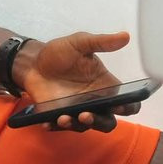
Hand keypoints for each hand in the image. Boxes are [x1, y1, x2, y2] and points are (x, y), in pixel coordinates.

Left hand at [18, 31, 132, 132]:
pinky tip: (47, 122)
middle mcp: (95, 102)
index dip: (129, 107)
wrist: (33, 61)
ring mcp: (76, 111)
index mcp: (106, 87)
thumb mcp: (79, 43)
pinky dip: (55, 126)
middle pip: (107, 121)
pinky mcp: (57, 116)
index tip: (120, 105)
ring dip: (77, 124)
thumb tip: (125, 36)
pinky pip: (59, 126)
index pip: (127, 103)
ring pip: (84, 126)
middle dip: (100, 122)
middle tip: (87, 114)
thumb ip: (101, 42)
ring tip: (64, 117)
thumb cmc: (60, 53)